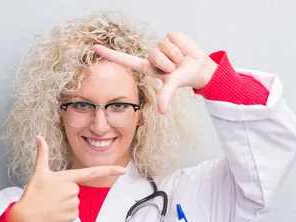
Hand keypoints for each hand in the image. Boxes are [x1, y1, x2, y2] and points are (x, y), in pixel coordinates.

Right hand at [8, 136, 125, 221]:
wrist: (26, 216)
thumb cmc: (33, 193)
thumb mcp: (39, 172)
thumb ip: (42, 154)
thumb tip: (38, 137)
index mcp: (67, 178)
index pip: (92, 172)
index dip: (109, 170)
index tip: (123, 170)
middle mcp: (73, 191)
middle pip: (76, 189)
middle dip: (65, 192)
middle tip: (51, 195)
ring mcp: (74, 204)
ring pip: (75, 201)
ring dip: (65, 202)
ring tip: (51, 203)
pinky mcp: (73, 217)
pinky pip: (73, 212)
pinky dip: (64, 213)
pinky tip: (54, 212)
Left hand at [94, 32, 217, 113]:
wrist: (200, 68)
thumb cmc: (184, 78)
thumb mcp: (173, 86)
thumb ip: (165, 97)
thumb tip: (162, 111)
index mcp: (147, 67)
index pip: (125, 60)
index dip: (110, 55)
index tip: (95, 48)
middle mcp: (152, 55)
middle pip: (153, 55)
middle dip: (167, 63)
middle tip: (174, 68)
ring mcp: (160, 45)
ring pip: (163, 47)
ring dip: (175, 56)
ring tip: (180, 61)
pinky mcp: (170, 36)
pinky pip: (172, 38)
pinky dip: (181, 46)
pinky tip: (183, 51)